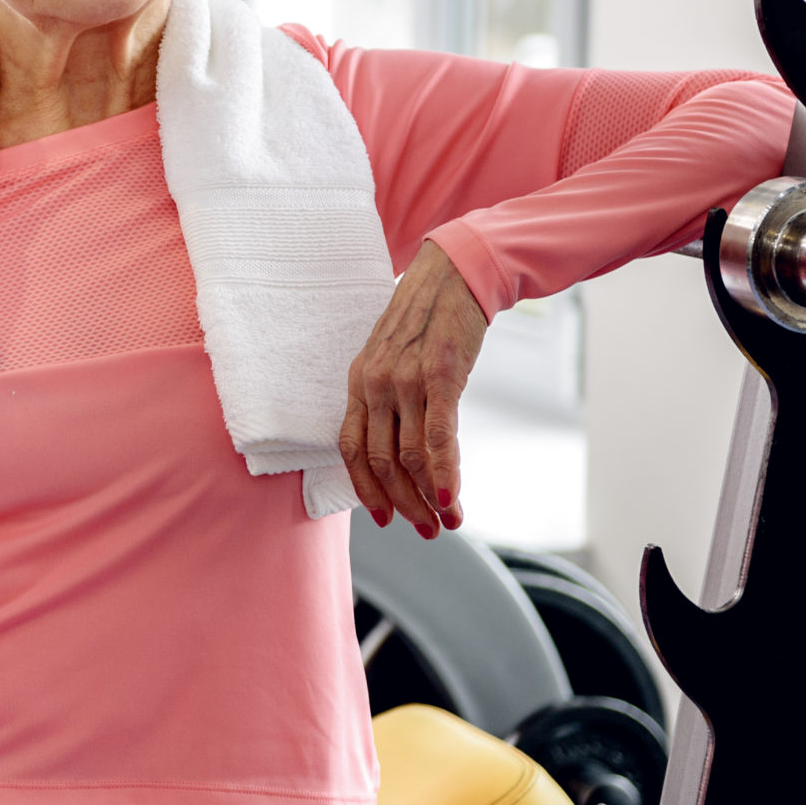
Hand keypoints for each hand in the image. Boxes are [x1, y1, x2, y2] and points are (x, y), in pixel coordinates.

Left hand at [340, 240, 487, 536]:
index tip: (385, 516)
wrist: (455, 274)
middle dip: (403, 503)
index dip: (366, 489)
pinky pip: (437, 437)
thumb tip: (401, 447)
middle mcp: (375, 384)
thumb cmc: (428, 321)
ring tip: (448, 521)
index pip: (351, 448)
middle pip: (380, 461)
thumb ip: (390, 398)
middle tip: (426, 529)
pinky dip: (444, 474)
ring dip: (429, 498)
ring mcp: (406, 380)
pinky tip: (452, 498)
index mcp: (359, 381)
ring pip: (410, 457)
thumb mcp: (395, 358)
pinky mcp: (440, 375)